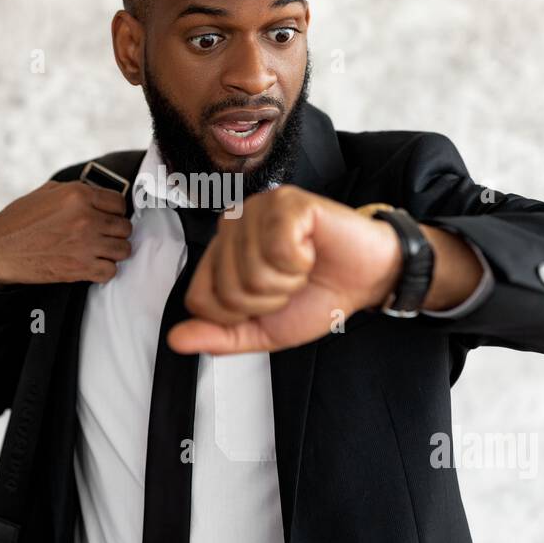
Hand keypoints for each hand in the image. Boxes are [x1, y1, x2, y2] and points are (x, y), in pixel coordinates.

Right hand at [0, 180, 132, 284]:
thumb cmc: (20, 220)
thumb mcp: (49, 192)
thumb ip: (77, 192)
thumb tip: (99, 196)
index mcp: (78, 195)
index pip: (119, 203)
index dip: (115, 211)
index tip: (108, 217)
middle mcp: (85, 218)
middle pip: (124, 227)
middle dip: (115, 232)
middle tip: (103, 235)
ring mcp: (84, 244)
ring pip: (123, 249)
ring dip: (113, 251)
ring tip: (100, 250)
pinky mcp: (80, 268)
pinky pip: (111, 271)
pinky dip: (104, 270)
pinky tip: (93, 264)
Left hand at [166, 185, 481, 354]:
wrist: (368, 278)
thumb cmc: (317, 295)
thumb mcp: (264, 329)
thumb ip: (220, 336)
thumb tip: (176, 340)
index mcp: (221, 254)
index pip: (200, 299)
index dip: (240, 314)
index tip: (270, 301)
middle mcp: (232, 226)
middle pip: (226, 289)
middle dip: (268, 300)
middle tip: (292, 284)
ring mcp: (257, 209)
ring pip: (251, 272)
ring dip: (288, 282)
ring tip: (303, 267)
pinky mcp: (287, 201)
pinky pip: (278, 250)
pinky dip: (302, 262)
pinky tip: (312, 249)